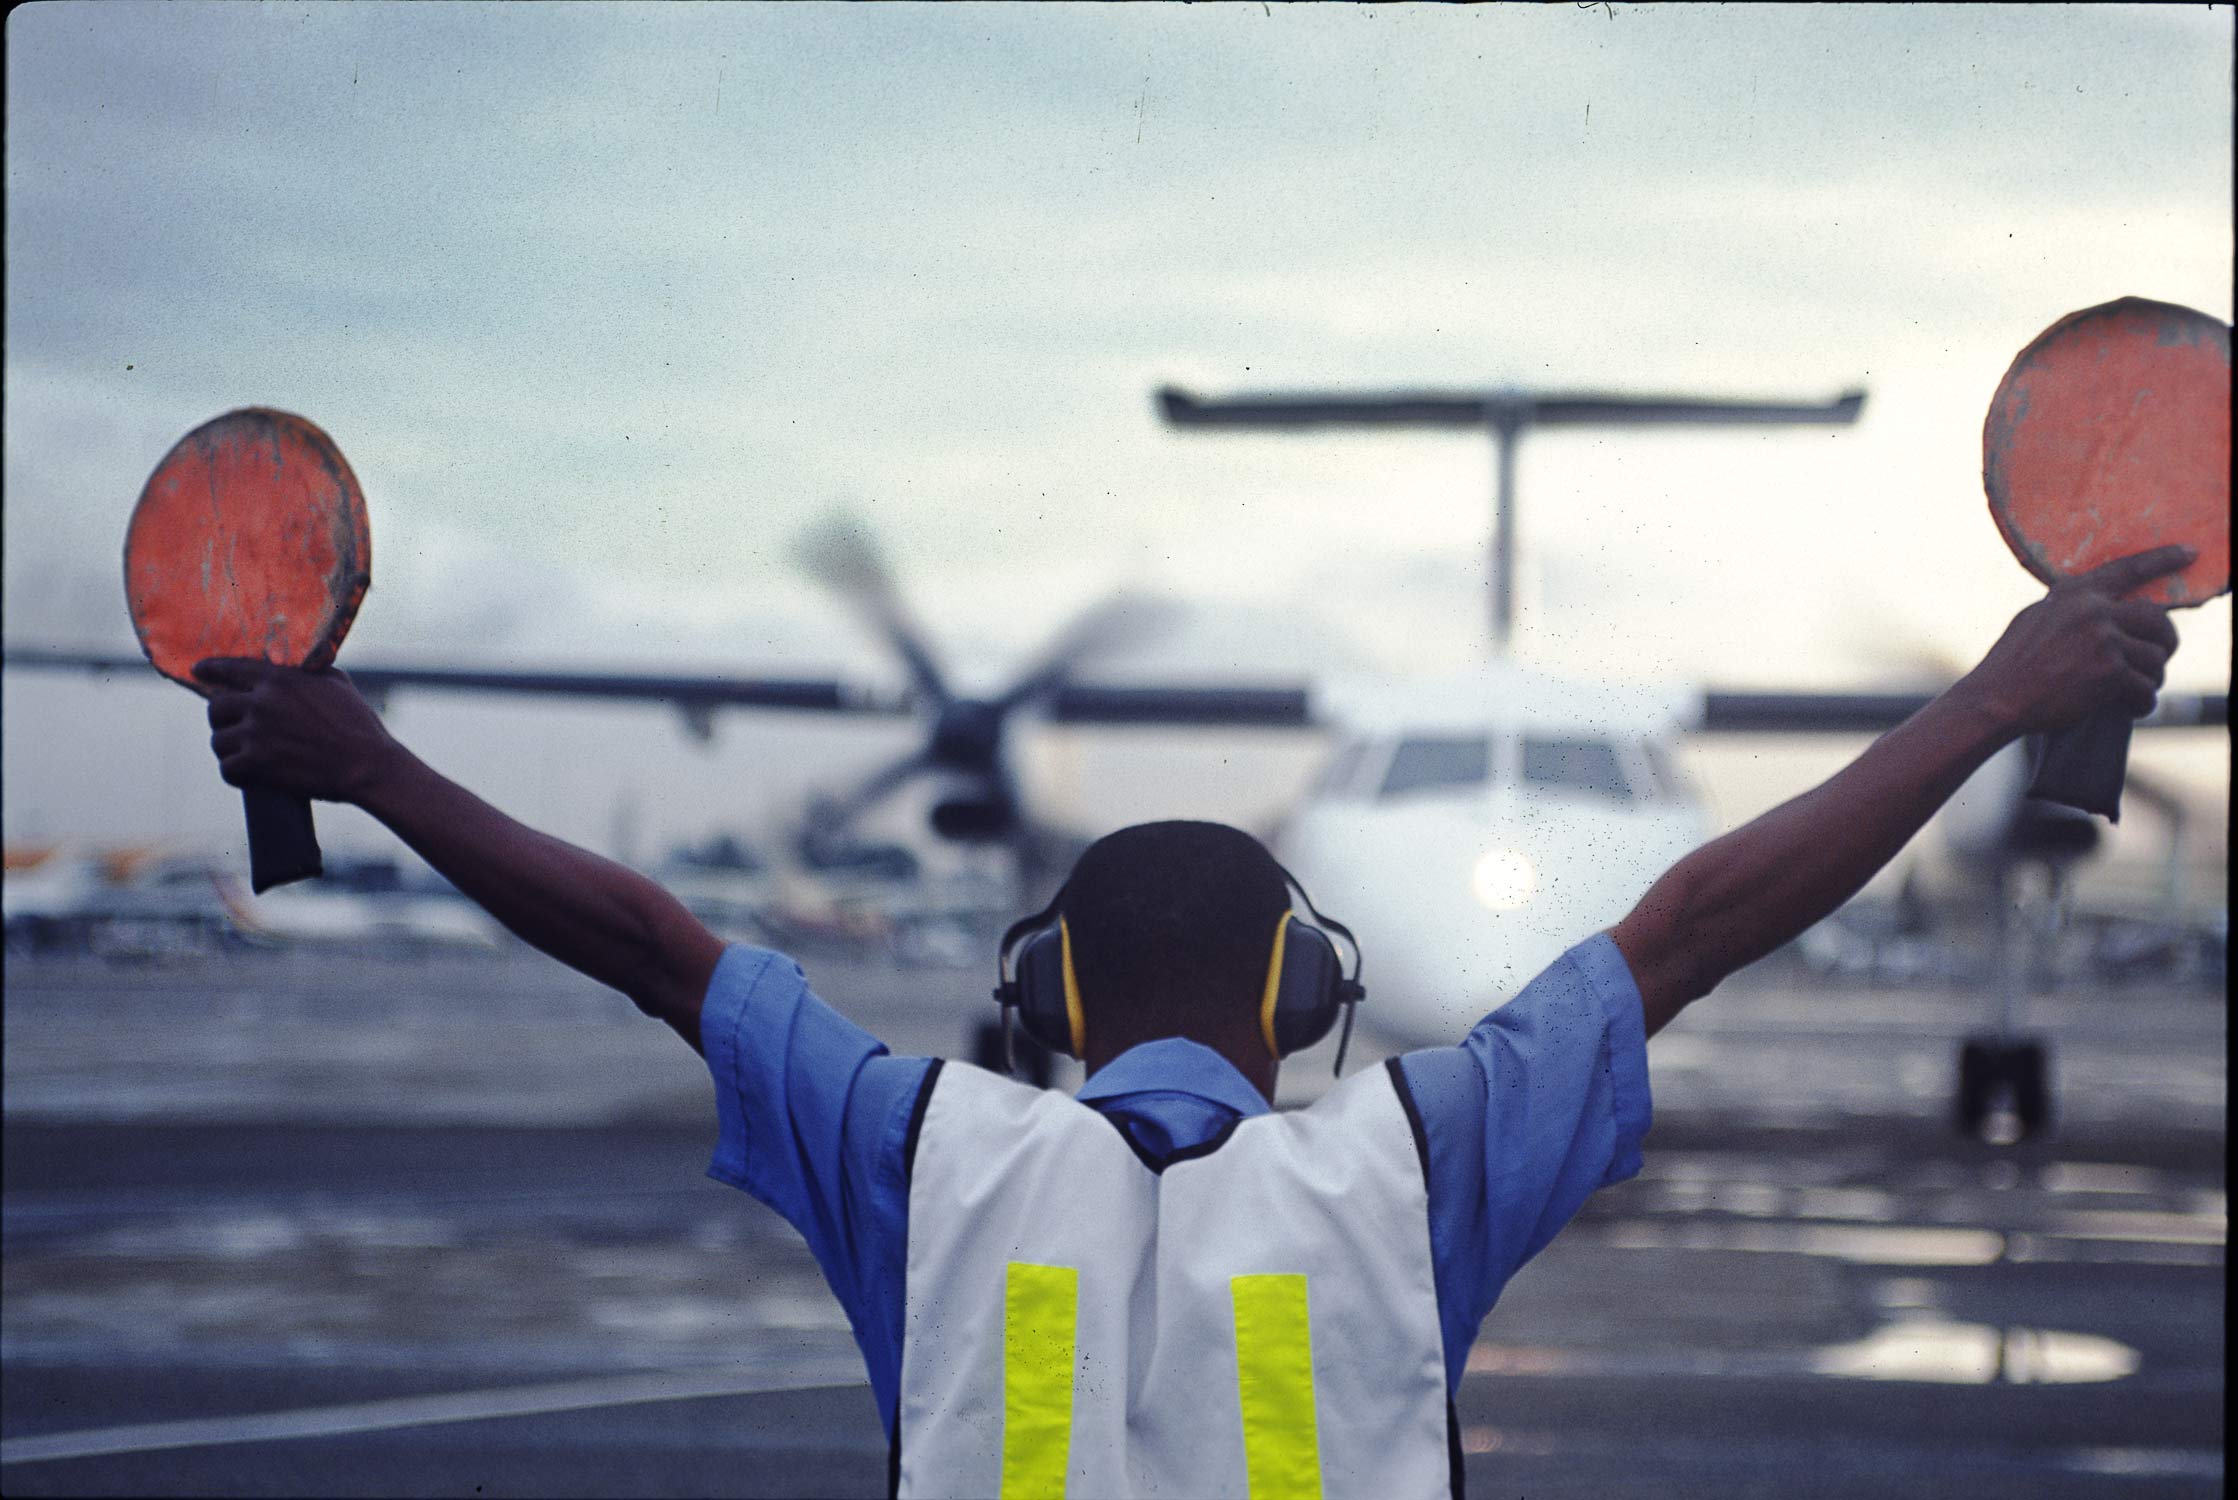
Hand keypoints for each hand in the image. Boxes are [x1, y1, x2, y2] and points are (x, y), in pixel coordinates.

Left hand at [193, 658, 404, 803]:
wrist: (367, 764)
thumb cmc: (359, 724)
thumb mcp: (337, 683)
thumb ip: (309, 671)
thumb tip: (300, 662)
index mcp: (278, 679)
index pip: (230, 668)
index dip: (210, 670)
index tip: (198, 671)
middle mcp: (261, 703)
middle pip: (215, 707)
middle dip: (223, 718)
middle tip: (234, 727)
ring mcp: (256, 734)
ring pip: (218, 740)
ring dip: (229, 748)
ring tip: (244, 754)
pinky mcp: (257, 764)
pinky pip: (227, 768)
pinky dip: (236, 772)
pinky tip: (247, 773)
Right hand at [1956, 545, 2187, 736]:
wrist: (1997, 699)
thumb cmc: (2011, 665)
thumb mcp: (2036, 620)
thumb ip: (2073, 611)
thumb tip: (2105, 612)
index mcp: (2074, 594)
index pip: (2128, 570)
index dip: (2162, 559)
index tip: (2190, 552)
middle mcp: (2093, 611)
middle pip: (2157, 619)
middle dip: (2165, 642)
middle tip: (2159, 657)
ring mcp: (2104, 640)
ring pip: (2155, 658)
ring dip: (2148, 679)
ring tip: (2131, 692)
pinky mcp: (2110, 671)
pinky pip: (2145, 689)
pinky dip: (2140, 704)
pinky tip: (2129, 708)